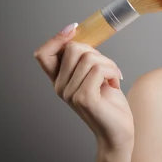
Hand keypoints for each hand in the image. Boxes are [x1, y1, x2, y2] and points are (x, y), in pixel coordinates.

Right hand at [33, 23, 133, 151]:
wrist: (118, 132)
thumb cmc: (110, 104)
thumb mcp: (95, 77)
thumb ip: (85, 61)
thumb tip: (81, 36)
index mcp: (60, 80)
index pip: (43, 54)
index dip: (57, 38)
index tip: (74, 28)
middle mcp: (60, 87)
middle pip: (73, 49)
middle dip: (97, 52)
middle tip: (107, 69)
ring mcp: (70, 94)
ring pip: (90, 57)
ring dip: (109, 64)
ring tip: (112, 78)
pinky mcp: (84, 98)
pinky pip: (99, 69)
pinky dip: (112, 71)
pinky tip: (115, 84)